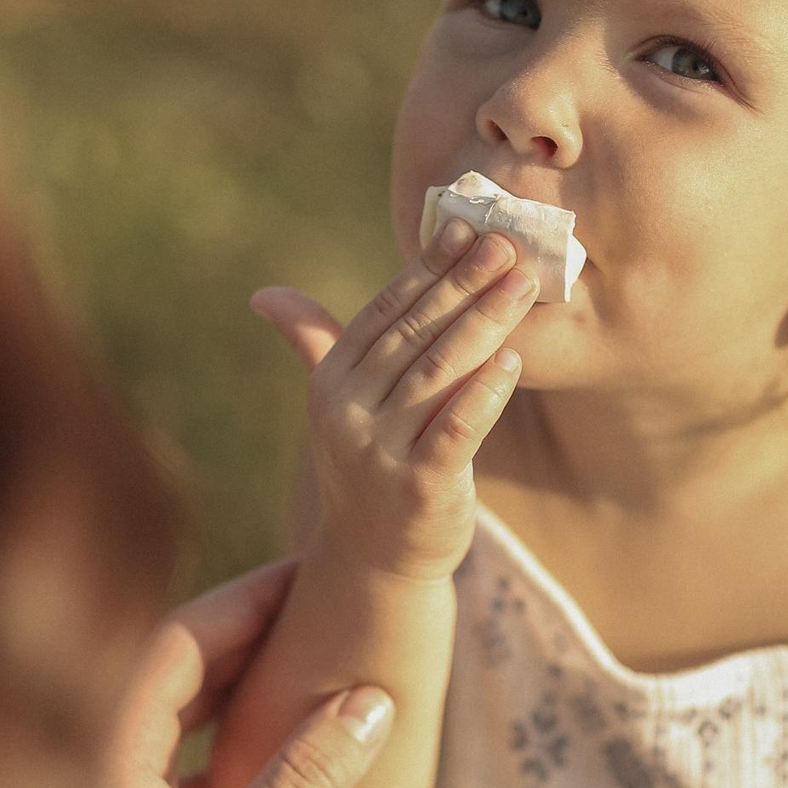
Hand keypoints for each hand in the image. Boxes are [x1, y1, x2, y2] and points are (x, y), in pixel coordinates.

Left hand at [97, 558, 392, 787]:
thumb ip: (303, 781)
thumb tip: (371, 699)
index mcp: (94, 757)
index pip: (172, 642)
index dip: (244, 600)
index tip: (311, 571)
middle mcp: (93, 769)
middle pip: (175, 669)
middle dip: (253, 632)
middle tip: (329, 602)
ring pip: (185, 716)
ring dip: (250, 684)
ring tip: (323, 655)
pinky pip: (195, 762)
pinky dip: (245, 738)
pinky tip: (298, 738)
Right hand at [251, 218, 535, 581]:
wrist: (376, 559)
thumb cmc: (369, 464)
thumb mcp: (339, 404)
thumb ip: (314, 341)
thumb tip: (264, 295)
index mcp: (331, 383)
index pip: (383, 312)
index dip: (426, 269)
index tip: (466, 229)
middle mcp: (347, 414)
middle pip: (416, 335)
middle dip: (465, 284)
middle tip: (508, 244)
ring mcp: (381, 453)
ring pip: (441, 373)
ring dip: (486, 322)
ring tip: (523, 283)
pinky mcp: (421, 489)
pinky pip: (459, 430)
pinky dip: (486, 393)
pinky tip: (514, 358)